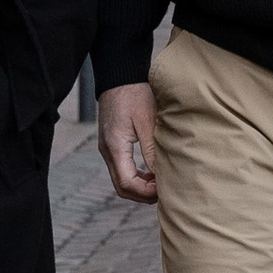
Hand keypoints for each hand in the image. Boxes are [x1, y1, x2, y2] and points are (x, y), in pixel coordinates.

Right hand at [97, 82, 159, 204]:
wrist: (120, 76)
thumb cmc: (135, 94)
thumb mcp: (147, 121)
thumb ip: (152, 150)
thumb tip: (162, 175)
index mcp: (115, 147)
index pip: (127, 183)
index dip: (146, 192)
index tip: (164, 189)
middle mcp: (107, 151)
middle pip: (122, 187)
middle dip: (142, 195)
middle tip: (164, 192)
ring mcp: (108, 149)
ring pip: (121, 180)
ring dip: (140, 187)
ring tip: (161, 184)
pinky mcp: (112, 144)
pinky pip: (121, 169)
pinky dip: (136, 176)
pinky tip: (152, 173)